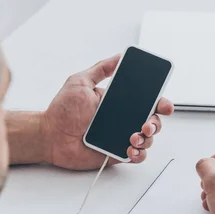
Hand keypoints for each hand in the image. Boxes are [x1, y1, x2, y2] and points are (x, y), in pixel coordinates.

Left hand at [41, 55, 173, 170]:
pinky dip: (139, 154)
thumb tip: (119, 56)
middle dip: (155, 123)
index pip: (146, 102)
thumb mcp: (81, 82)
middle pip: (152, 121)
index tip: (164, 104)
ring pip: (147, 140)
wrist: (50, 135)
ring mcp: (120, 137)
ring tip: (134, 138)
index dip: (160, 103)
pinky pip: (136, 156)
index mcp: (119, 103)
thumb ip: (101, 69)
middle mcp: (123, 120)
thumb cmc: (62, 111)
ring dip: (147, 139)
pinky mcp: (116, 154)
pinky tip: (130, 150)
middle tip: (146, 124)